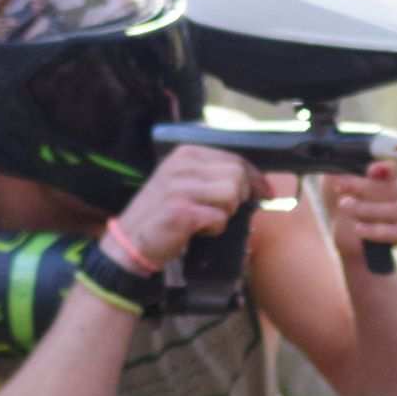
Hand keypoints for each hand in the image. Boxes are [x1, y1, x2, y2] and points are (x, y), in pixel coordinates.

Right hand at [113, 146, 258, 268]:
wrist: (130, 242)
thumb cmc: (163, 214)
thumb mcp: (184, 182)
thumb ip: (214, 176)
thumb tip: (258, 183)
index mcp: (186, 153)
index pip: (234, 158)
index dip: (255, 178)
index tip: (266, 193)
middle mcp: (182, 165)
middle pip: (237, 175)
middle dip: (239, 197)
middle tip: (222, 211)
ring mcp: (179, 187)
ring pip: (231, 195)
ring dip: (225, 213)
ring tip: (205, 220)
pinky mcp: (180, 211)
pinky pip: (219, 218)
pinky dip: (214, 229)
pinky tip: (197, 231)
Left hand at [323, 163, 396, 259]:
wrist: (338, 223)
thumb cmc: (340, 192)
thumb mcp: (333, 173)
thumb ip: (339, 163)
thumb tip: (337, 155)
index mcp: (386, 168)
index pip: (396, 164)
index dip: (386, 167)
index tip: (370, 170)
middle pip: (394, 187)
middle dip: (364, 187)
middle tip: (339, 188)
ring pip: (396, 209)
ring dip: (366, 209)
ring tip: (343, 206)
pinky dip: (375, 231)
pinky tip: (357, 228)